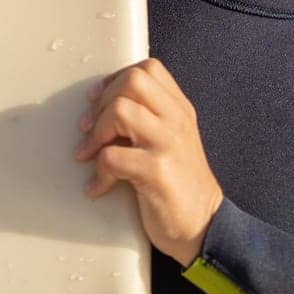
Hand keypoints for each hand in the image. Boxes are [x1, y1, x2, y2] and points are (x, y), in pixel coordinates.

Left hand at [72, 56, 223, 267]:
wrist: (204, 225)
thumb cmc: (179, 184)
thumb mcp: (173, 140)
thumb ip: (151, 119)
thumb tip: (103, 106)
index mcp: (180, 110)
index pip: (148, 68)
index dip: (115, 79)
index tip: (98, 100)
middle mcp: (177, 120)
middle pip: (133, 81)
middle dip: (102, 102)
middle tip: (90, 129)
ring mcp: (168, 144)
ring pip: (121, 112)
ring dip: (96, 133)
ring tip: (89, 154)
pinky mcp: (157, 173)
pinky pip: (112, 157)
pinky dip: (98, 173)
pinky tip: (98, 187)